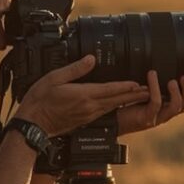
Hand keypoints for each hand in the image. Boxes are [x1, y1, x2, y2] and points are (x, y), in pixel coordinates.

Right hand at [15, 55, 148, 135]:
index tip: (139, 83)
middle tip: (150, 91)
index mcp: (84, 95)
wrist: (34, 124)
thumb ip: (75, 69)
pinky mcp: (86, 120)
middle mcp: (90, 107)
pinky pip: (106, 111)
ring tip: (140, 96)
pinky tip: (120, 104)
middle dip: (134, 95)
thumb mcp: (54, 78)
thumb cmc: (40, 101)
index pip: (110, 89)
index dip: (126, 86)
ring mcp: (89, 115)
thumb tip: (91, 59)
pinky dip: (116, 106)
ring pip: (113, 106)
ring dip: (128, 101)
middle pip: (117, 100)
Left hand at [118, 71, 183, 134]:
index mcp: (170, 106)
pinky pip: (155, 103)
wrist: (113, 120)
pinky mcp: (146, 118)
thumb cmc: (129, 103)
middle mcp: (167, 113)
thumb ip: (157, 83)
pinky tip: (151, 76)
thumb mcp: (146, 91)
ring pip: (175, 107)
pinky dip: (155, 88)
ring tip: (172, 80)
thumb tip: (165, 63)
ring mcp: (158, 117)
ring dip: (176, 93)